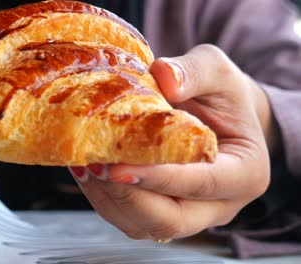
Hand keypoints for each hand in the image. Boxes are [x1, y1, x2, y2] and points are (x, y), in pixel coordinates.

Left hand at [69, 45, 270, 239]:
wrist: (215, 114)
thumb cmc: (219, 93)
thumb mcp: (216, 70)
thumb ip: (195, 71)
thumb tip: (164, 77)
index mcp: (245, 173)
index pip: (202, 183)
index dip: (159, 178)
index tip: (119, 167)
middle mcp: (220, 204)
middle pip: (171, 220)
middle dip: (127, 196)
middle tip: (93, 165)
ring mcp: (189, 214)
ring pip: (143, 225)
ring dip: (107, 199)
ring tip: (82, 165)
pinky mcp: (162, 213)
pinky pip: (129, 218)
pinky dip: (102, 197)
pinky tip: (84, 169)